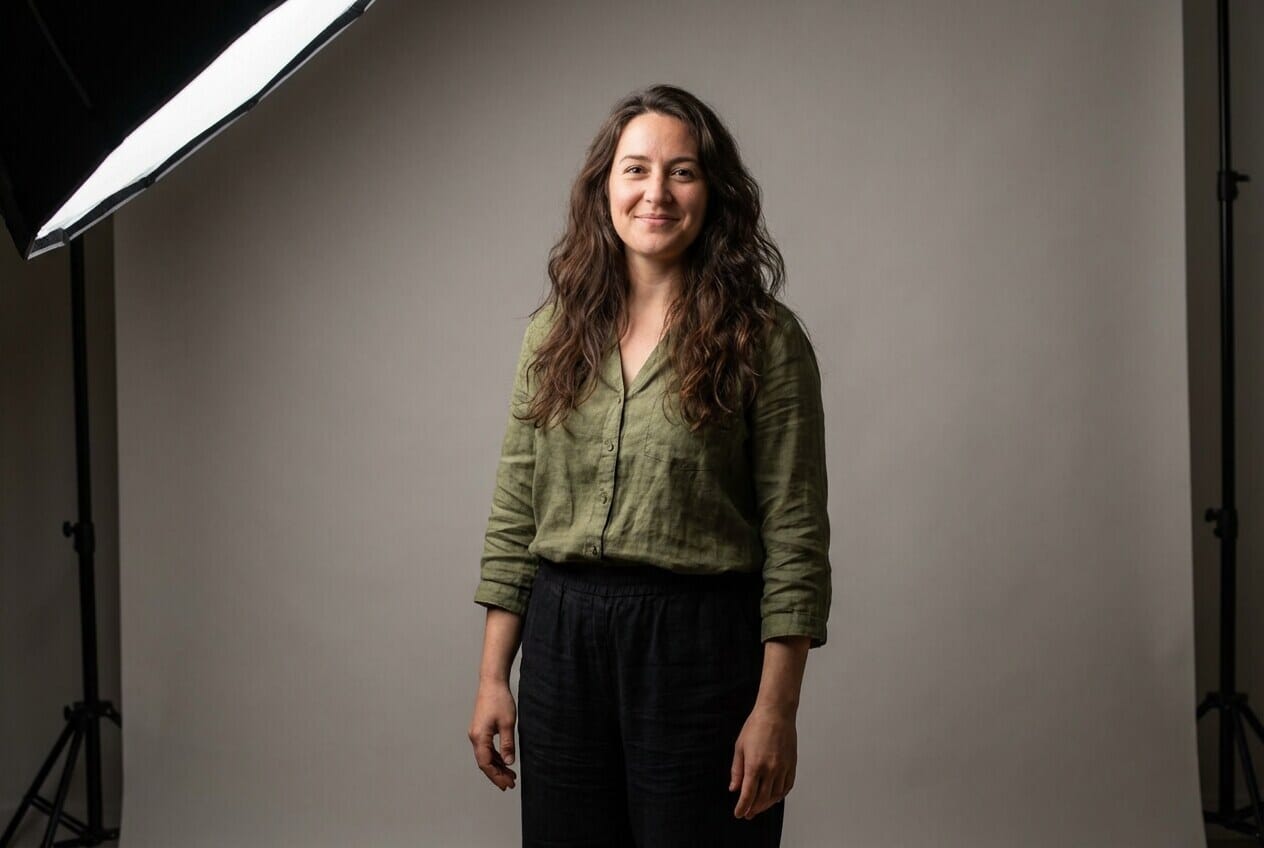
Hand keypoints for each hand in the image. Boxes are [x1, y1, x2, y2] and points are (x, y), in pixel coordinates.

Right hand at [469, 679, 517, 790]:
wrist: (492, 682)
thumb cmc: (499, 700)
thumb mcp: (507, 724)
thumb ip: (507, 744)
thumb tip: (509, 762)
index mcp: (479, 737)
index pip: (485, 764)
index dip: (496, 776)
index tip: (507, 784)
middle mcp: (475, 737)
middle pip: (484, 762)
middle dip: (497, 774)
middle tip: (511, 783)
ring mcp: (477, 733)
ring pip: (485, 756)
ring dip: (497, 766)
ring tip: (510, 775)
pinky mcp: (481, 730)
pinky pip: (486, 748)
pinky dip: (496, 757)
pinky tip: (505, 761)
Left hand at [730, 704, 796, 818]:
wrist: (776, 713)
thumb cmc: (756, 726)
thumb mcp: (740, 747)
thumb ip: (737, 770)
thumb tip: (734, 788)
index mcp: (754, 766)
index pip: (748, 795)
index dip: (742, 807)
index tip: (738, 814)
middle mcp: (770, 770)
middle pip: (762, 799)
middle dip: (753, 809)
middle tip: (747, 814)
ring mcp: (783, 768)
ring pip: (776, 795)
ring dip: (767, 805)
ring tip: (759, 807)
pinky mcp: (792, 765)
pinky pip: (787, 786)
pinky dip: (780, 795)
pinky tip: (774, 798)